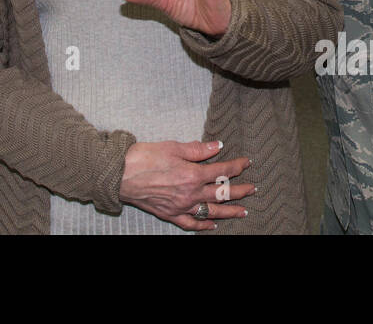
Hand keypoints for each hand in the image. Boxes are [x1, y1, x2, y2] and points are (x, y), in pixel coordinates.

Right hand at [119, 140, 253, 230]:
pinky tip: (212, 225)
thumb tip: (218, 146)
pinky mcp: (170, 214)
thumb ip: (198, 149)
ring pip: (211, 211)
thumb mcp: (173, 147)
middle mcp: (190, 193)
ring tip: (243, 211)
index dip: (237, 166)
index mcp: (193, 174)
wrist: (120, 175)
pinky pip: (191, 223)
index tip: (246, 163)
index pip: (222, 171)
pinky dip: (203, 225)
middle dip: (240, 191)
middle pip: (222, 193)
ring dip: (229, 211)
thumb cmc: (144, 157)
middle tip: (253, 190)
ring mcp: (181, 206)